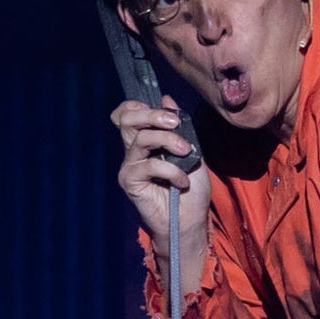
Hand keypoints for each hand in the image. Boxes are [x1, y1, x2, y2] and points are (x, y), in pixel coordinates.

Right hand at [113, 98, 214, 288]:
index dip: (137, 105)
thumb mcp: (191, 151)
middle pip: (128, 119)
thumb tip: (167, 98)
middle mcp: (134, 151)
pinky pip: (148, 165)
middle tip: (175, 123)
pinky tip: (181, 181)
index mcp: (145, 141)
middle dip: (153, 115)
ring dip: (168, 141)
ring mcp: (130, 166)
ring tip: (186, 153)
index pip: (127, 115)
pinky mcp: (130, 182)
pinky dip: (170, 170)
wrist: (190, 221)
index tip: (165, 110)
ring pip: (141, 138)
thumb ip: (179, 126)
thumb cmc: (191, 189)